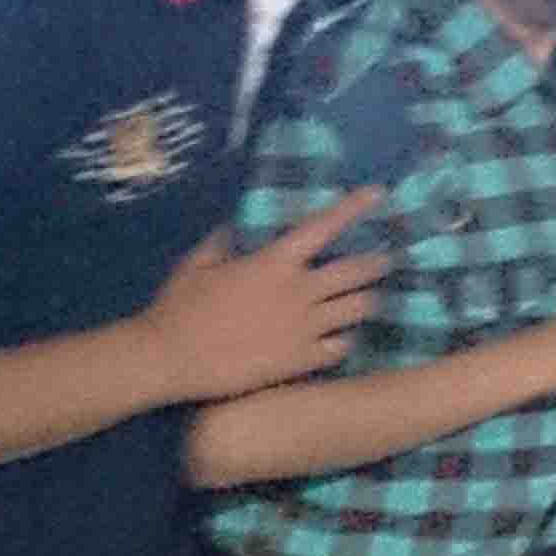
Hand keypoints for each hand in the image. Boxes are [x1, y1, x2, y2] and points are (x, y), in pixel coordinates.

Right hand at [141, 190, 389, 399]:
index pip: (323, 227)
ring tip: (370, 299)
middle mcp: (297, 292)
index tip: (377, 194)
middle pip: (355, 272)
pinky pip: (341, 347)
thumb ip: (221, 243)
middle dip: (377, 263)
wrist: (169, 359)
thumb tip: (233, 227)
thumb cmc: (177, 308)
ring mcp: (303, 328)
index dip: (353, 208)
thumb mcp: (196, 265)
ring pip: (358, 309)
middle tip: (386, 260)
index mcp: (273, 263)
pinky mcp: (300, 361)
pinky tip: (341, 338)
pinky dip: (345, 340)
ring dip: (367, 301)